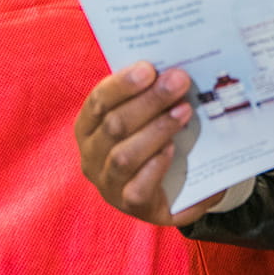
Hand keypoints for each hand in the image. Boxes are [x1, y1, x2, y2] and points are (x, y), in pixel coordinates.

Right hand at [75, 62, 224, 225]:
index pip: (98, 101)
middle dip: (149, 100)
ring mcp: (108, 184)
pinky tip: (172, 150)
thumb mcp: (149, 112)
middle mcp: (92, 156)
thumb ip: (152, 91)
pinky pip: (137, 188)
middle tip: (179, 81)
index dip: (122, 84)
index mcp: (89, 126)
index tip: (149, 68)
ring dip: (157, 129)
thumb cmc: (157, 137)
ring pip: (123, 156)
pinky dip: (155, 166)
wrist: (177, 185)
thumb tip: (172, 68)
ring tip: (184, 111)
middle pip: (114, 125)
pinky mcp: (131, 206)